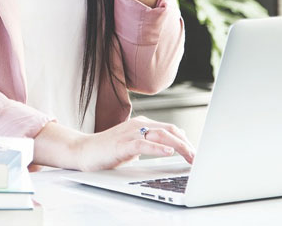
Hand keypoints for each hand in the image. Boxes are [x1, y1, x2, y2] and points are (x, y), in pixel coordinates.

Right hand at [75, 116, 195, 170]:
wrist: (84, 151)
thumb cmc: (108, 150)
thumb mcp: (134, 145)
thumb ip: (150, 142)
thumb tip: (171, 145)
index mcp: (142, 124)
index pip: (171, 129)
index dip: (186, 140)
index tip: (196, 153)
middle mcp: (138, 125)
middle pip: (170, 130)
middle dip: (187, 144)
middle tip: (197, 157)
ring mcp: (130, 133)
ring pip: (161, 135)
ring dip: (179, 146)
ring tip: (190, 156)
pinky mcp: (122, 144)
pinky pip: (144, 144)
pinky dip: (158, 147)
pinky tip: (168, 152)